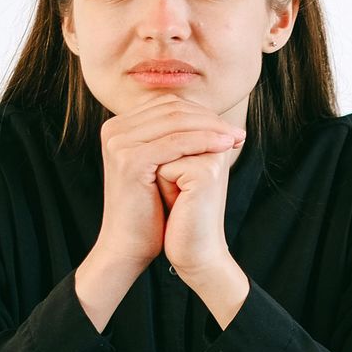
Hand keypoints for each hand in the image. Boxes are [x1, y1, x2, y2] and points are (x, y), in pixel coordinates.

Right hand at [74, 100, 242, 329]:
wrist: (128, 245)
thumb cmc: (150, 211)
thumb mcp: (161, 168)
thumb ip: (174, 140)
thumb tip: (207, 118)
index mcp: (119, 127)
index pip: (167, 106)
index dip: (201, 113)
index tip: (229, 128)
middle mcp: (114, 130)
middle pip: (172, 110)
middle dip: (209, 119)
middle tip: (237, 132)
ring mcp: (119, 143)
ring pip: (176, 123)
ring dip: (211, 128)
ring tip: (236, 138)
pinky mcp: (129, 159)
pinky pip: (176, 143)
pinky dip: (204, 141)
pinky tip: (224, 147)